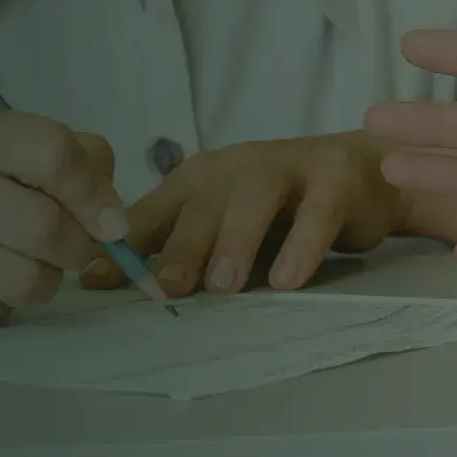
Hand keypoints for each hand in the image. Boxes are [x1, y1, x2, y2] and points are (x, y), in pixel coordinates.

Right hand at [0, 106, 123, 330]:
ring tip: (21, 266)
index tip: (110, 220)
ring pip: (28, 280)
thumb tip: (113, 211)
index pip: (52, 151)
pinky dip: (2, 303)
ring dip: (44, 281)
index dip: (95, 192)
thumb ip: (57, 158)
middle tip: (68, 250)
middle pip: (46, 226)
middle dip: (77, 248)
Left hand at [84, 132, 401, 296]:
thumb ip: (179, 248)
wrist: (361, 174)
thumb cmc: (278, 209)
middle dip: (181, 246)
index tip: (95, 282)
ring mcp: (287, 170)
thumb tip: (105, 283)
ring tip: (223, 285)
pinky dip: (301, 247)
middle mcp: (236, 167)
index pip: (154, 211)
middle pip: (202, 205)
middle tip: (165, 289)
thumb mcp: (224, 224)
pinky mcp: (334, 183)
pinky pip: (316, 214)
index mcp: (199, 178)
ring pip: (253, 200)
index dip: (125, 245)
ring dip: (235, 241)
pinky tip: (287, 280)